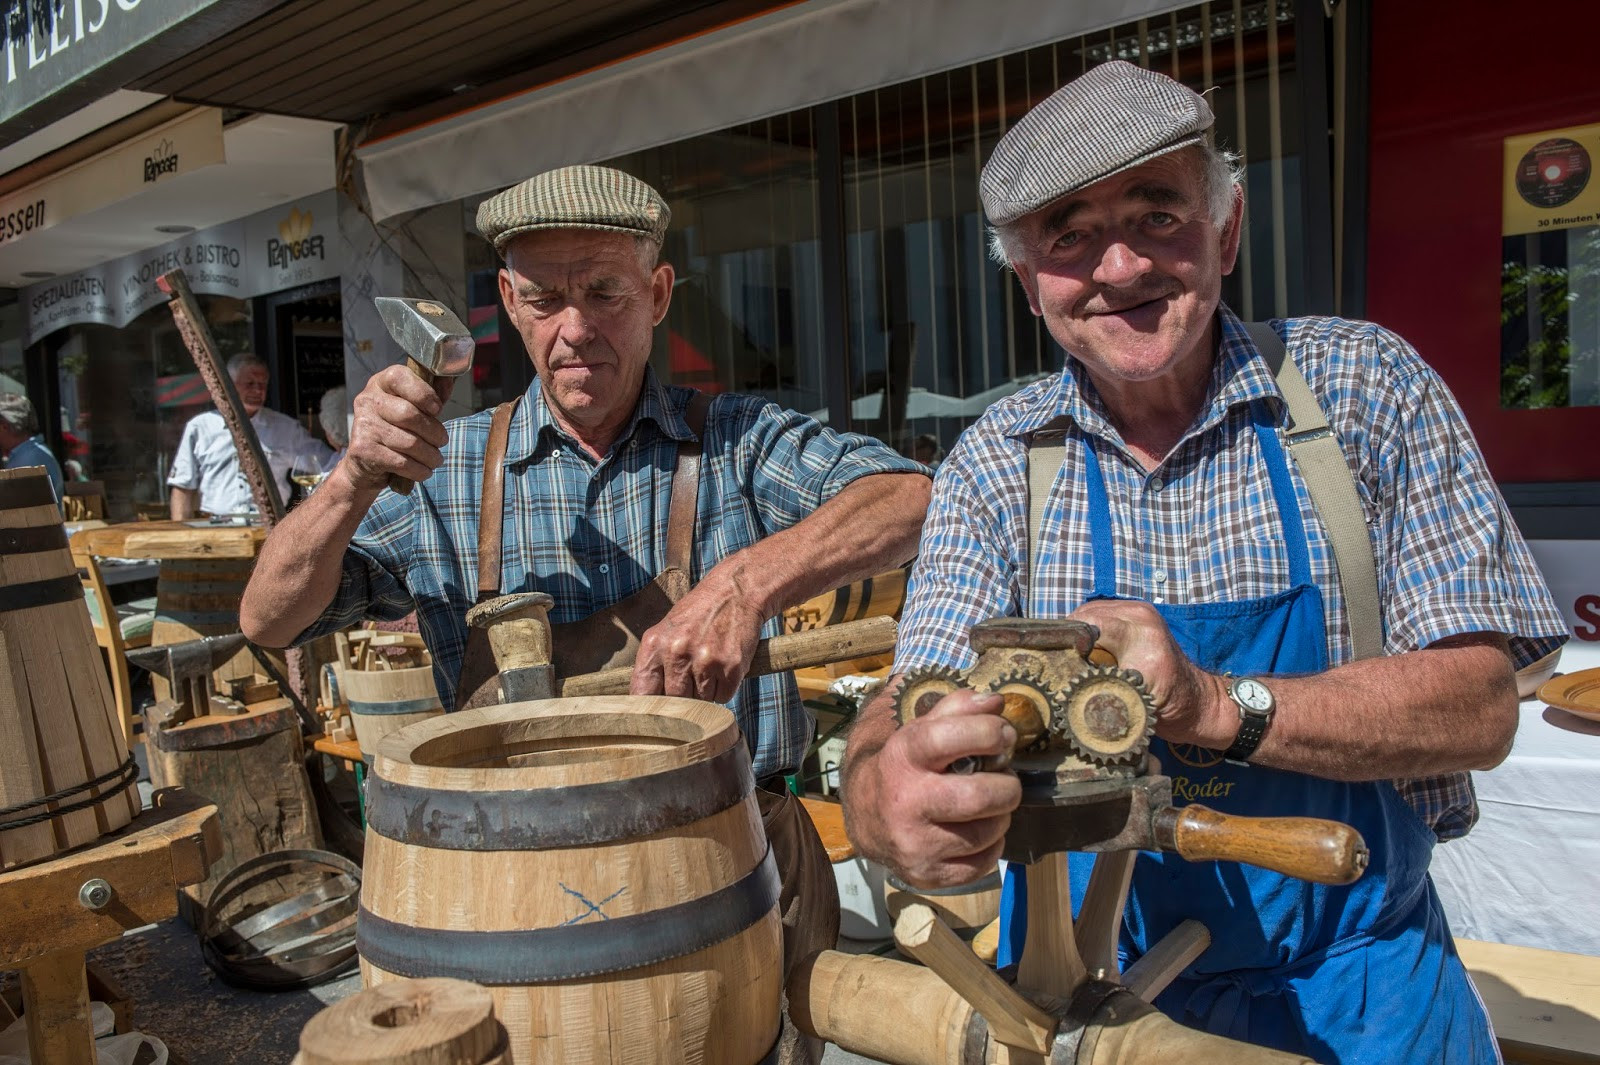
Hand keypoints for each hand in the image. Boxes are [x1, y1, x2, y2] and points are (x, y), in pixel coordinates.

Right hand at [343, 365, 454, 491]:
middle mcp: (367, 401)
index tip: (437, 409)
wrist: (364, 464)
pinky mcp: (363, 450)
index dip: (424, 393)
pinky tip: (424, 470)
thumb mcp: (412, 407)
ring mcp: (363, 426)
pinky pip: (402, 462)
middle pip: (409, 414)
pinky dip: (419, 470)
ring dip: (430, 456)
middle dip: (435, 432)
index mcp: (380, 383)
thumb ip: (431, 394)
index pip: (400, 377)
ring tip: (435, 459)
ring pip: (410, 443)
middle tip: (442, 441)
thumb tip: (448, 381)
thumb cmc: (396, 430)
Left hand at [630, 573, 766, 702]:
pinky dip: (725, 688)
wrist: (736, 590)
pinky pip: (724, 697)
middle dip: (683, 698)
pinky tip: (724, 665)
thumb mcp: (667, 631)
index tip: (654, 717)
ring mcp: (705, 660)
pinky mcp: (731, 667)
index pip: (641, 693)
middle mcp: (677, 652)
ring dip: (706, 692)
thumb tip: (645, 704)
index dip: (647, 711)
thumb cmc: (699, 613)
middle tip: (692, 679)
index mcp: (655, 644)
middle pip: (674, 702)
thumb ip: (654, 664)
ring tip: (710, 665)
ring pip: (701, 702)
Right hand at [843, 688, 1019, 886]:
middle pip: (979, 796)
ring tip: (988, 805)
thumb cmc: (906, 768)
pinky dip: (992, 845)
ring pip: (988, 832)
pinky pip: (985, 863)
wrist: (868, 819)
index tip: (1003, 735)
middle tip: (1004, 779)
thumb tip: (996, 702)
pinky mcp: (929, 874)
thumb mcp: (921, 730)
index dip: (987, 732)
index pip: (947, 738)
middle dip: (1007, 785)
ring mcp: (916, 844)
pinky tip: (976, 830)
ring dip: (1000, 815)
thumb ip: (958, 709)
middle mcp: (906, 802)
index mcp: (902, 758)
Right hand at [1069, 599, 1230, 748]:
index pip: (1088, 628)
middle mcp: (1142, 618)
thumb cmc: (1168, 710)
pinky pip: (1097, 613)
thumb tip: (1061, 681)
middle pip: (1083, 617)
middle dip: (1067, 639)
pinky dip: (1086, 629)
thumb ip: (1099, 686)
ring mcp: (1139, 611)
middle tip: (1056, 662)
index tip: (1054, 665)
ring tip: (1068, 656)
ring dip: (1075, 633)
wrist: (1197, 703)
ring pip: (1087, 613)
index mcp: (1142, 640)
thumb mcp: (1130, 704)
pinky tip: (1083, 649)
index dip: (1066, 645)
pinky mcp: (1136, 611)